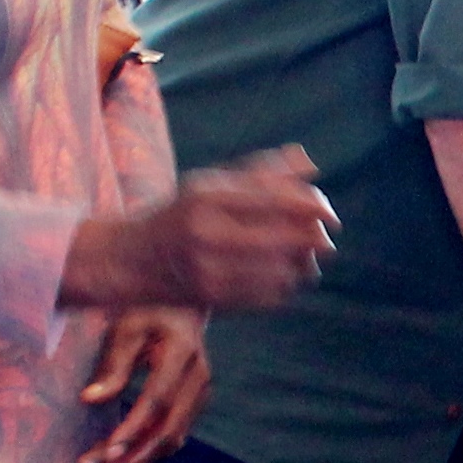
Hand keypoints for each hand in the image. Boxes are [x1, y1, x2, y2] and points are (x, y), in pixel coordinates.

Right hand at [60, 147, 334, 310]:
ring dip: (302, 266)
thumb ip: (261, 171)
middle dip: (313, 239)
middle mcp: (206, 232)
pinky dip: (284, 286)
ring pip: (281, 270)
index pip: (274, 199)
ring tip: (303, 259)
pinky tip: (281, 276)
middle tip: (325, 240)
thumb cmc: (183, 214)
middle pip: (284, 238)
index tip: (330, 215)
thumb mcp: (211, 183)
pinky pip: (267, 295)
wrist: (132, 259)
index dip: (312, 207)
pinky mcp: (212, 298)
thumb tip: (310, 163)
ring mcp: (207, 268)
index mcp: (207, 196)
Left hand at [76, 306, 209, 462]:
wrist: (180, 305)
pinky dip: (146, 454)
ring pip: (172, 441)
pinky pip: (171, 436)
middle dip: (133, 460)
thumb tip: (91, 400)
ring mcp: (199, 395)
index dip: (133, 428)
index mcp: (182, 354)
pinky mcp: (192, 404)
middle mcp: (198, 379)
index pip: (158, 401)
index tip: (105, 451)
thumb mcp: (126, 326)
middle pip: (169, 432)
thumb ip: (113, 363)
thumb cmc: (146, 310)